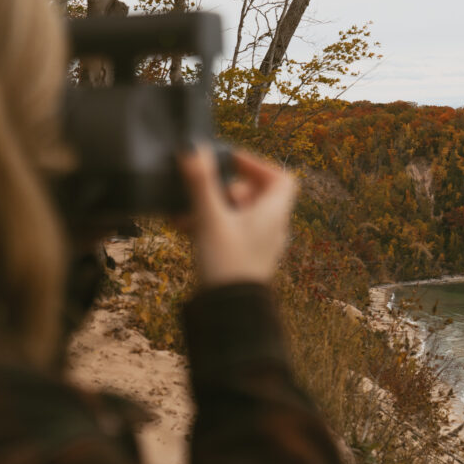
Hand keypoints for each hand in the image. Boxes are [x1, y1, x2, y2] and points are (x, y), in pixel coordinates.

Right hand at [178, 147, 296, 286]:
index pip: (282, 179)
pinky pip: (229, 233)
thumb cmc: (227, 265)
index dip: (258, 164)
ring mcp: (259, 245)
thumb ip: (201, 183)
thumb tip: (193, 148)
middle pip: (258, 194)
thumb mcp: (211, 219)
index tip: (231, 162)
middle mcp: (272, 228)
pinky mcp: (243, 259)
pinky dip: (209, 225)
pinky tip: (182, 228)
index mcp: (274, 214)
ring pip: (238, 214)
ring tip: (186, 211)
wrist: (230, 315)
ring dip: (212, 207)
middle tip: (207, 191)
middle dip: (227, 188)